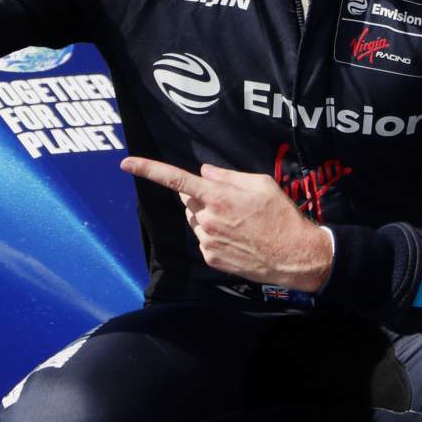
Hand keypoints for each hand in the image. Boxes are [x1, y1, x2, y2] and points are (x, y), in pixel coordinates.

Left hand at [120, 156, 333, 292]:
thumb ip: (227, 176)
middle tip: (231, 202)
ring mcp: (207, 241)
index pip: (175, 179)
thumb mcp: (261, 183)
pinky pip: (204, 240)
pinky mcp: (211, 258)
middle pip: (189, 201)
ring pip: (196, 221)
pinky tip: (238, 239)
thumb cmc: (282, 215)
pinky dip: (215, 236)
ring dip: (208, 217)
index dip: (148, 169)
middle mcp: (206, 219)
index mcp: (217, 196)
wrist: (296, 256)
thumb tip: (203, 173)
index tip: (125, 163)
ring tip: (240, 223)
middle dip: (201, 197)